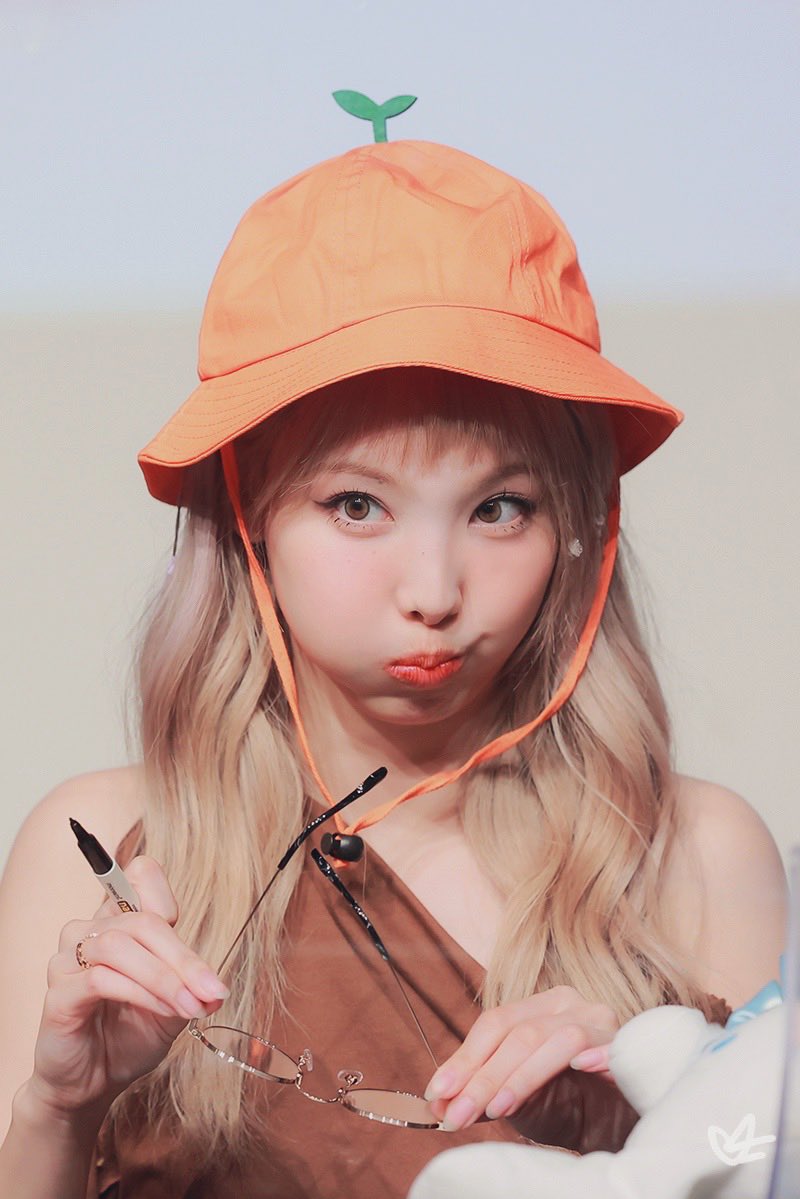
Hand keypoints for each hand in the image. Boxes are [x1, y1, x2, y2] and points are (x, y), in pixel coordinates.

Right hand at [28, 855, 228, 1121]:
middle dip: (183, 958)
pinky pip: (101, 978)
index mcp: (118, 922)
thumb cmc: (128, 1037)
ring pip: (120, 945)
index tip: (194, 949)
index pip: (140, 875)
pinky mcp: (58, 992)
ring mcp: (69, 960)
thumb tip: (216, 988)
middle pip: (142, 920)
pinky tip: (163, 1010)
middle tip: (211, 991)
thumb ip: (191, 987)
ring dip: (163, 977)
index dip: (169, 900)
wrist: (92, 1084)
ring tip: (189, 1006)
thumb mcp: (172, 1005)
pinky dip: (141, 993)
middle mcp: (90, 931)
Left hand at [424, 985, 618, 1129]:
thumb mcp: (518, 1097)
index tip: (436, 1093)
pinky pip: (606, 1046)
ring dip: (519, 1077)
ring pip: (551, 1039)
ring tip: (495, 1110)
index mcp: (539, 1007)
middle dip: (482, 1077)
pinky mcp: (627, 1042)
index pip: (495, 1024)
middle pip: (517, 1033)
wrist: (621, 1123)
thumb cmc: (568, 1106)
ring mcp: (599, 1019)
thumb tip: (440, 1101)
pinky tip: (579, 1070)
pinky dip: (592, 1057)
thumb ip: (484, 1091)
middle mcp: (568, 1003)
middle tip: (457, 1115)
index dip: (464, 1058)